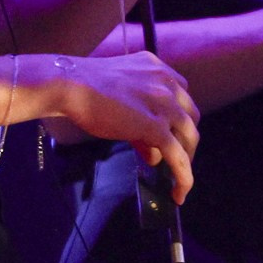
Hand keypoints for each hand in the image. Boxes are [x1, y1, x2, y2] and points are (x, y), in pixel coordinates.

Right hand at [47, 50, 202, 201]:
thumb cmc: (86, 87)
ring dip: (187, 159)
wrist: (72, 84)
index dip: (176, 118)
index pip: (181, 96)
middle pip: (191, 116)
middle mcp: (167, 83)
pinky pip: (177, 155)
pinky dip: (183, 177)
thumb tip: (153, 154)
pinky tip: (178, 193)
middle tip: (172, 158)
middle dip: (184, 139)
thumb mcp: (120, 95)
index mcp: (159, 69)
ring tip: (179, 180)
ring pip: (189, 136)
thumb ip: (139, 120)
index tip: (167, 134)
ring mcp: (164, 105)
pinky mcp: (155, 126)